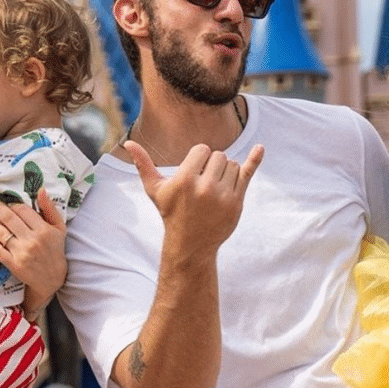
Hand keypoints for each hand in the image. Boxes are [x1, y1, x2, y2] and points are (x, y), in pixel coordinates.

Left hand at [0, 188, 66, 314]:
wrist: (52, 279)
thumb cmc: (56, 250)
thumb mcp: (59, 228)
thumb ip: (49, 208)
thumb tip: (40, 190)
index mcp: (44, 230)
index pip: (23, 210)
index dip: (13, 205)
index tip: (8, 204)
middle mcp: (32, 240)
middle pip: (9, 219)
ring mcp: (22, 253)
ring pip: (1, 233)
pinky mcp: (14, 265)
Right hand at [125, 140, 263, 253]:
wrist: (191, 244)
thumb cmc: (170, 213)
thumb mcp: (155, 190)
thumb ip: (143, 164)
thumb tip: (128, 143)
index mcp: (185, 179)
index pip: (202, 150)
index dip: (198, 159)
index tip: (193, 174)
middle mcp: (205, 187)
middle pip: (219, 155)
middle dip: (211, 166)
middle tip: (202, 185)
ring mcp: (223, 195)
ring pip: (232, 164)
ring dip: (225, 172)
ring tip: (213, 190)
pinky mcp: (237, 202)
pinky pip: (247, 174)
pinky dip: (255, 160)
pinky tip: (260, 149)